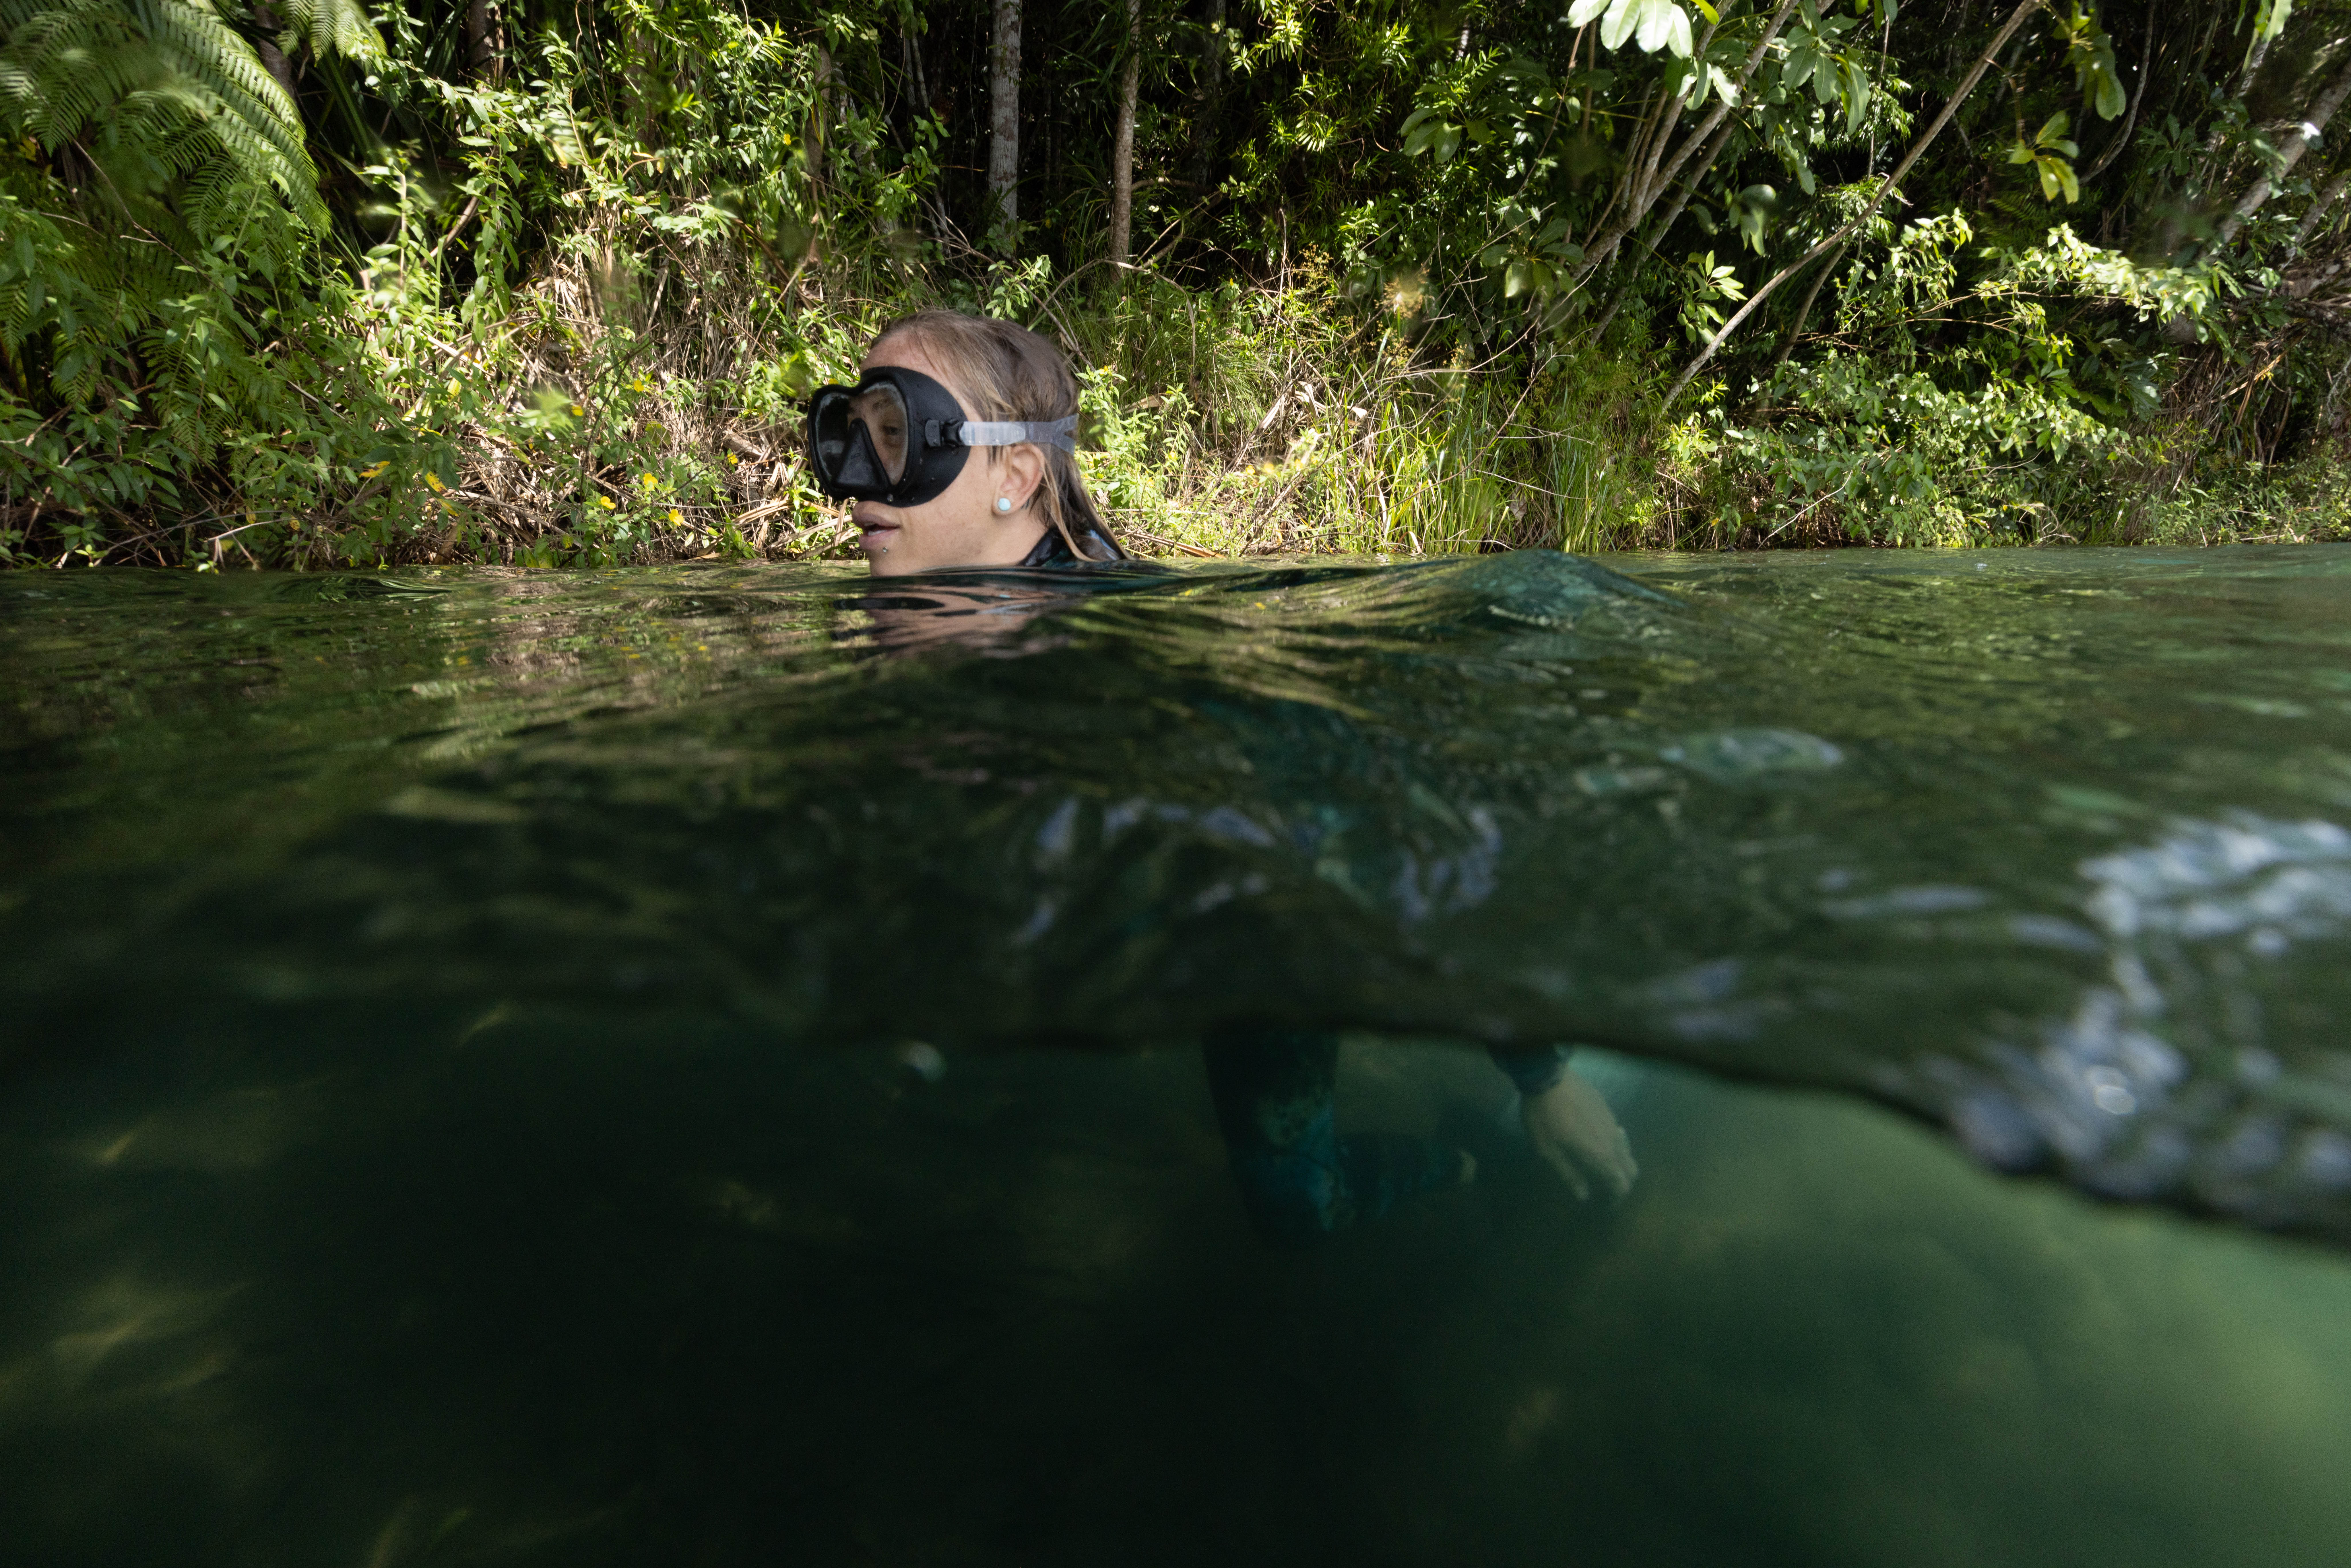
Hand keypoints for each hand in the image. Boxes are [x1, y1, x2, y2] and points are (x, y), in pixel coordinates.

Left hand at [1521, 1068, 1636, 1201]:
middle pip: (1631, 1168)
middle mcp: (1613, 1140)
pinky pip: (1619, 1134)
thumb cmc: (1544, 1118)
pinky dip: (1616, 1145)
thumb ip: (1569, 1174)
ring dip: (1621, 1164)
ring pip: (1627, 1150)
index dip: (1618, 1199)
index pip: (1621, 1183)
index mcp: (1600, 1155)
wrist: (1547, 1077)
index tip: (1609, 1207)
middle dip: (1624, 1183)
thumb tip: (1584, 1196)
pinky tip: (1600, 1144)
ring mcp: (1613, 1122)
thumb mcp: (1549, 1151)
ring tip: (1604, 1170)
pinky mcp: (1608, 1109)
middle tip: (1609, 1191)